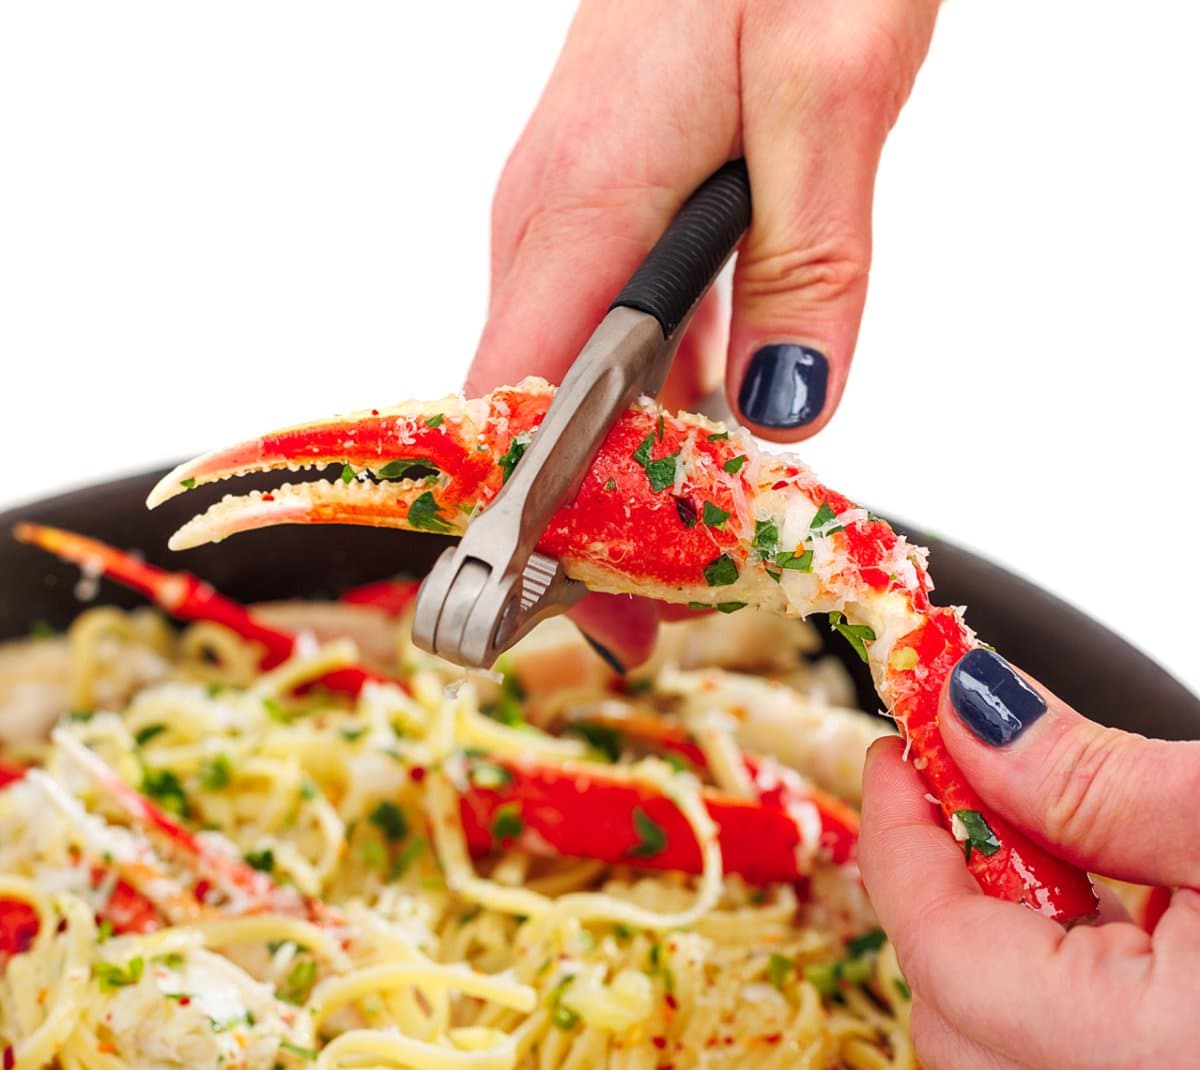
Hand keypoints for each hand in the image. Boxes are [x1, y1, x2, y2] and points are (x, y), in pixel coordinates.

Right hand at [468, 0, 939, 668]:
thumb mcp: (831, 88)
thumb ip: (812, 260)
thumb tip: (787, 413)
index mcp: (572, 210)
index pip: (499, 414)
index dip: (517, 528)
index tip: (552, 616)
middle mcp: (547, 226)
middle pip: (532, 425)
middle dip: (583, 536)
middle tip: (646, 634)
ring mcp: (574, 219)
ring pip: (581, 390)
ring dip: (631, 488)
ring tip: (686, 581)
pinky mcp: (616, 209)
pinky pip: (627, 341)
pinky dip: (666, 414)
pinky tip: (717, 459)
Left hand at [858, 646, 1199, 1069]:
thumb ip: (1096, 782)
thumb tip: (971, 723)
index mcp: (1142, 1057)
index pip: (940, 942)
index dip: (900, 836)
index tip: (899, 757)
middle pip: (946, 1019)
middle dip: (940, 899)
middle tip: (978, 802)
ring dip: (977, 995)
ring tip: (1052, 902)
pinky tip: (1088, 993)